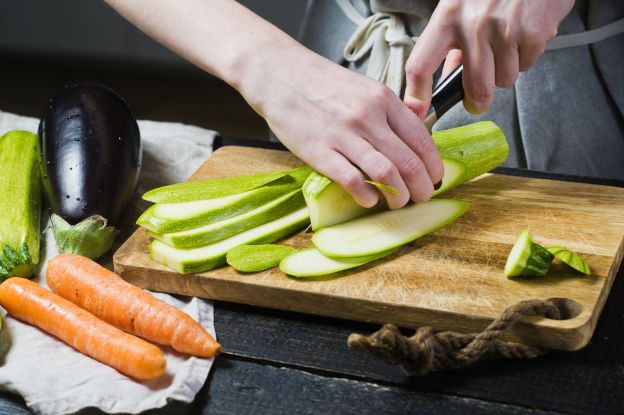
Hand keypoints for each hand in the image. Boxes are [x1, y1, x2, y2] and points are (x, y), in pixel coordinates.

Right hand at [243, 47, 443, 208]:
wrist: (278, 75)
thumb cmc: (321, 83)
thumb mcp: (364, 86)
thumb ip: (392, 108)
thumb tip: (420, 126)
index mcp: (382, 99)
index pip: (421, 139)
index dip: (434, 166)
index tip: (435, 178)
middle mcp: (367, 117)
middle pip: (408, 162)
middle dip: (422, 187)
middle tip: (423, 197)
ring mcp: (343, 135)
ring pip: (386, 174)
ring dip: (399, 195)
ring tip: (399, 202)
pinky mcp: (319, 152)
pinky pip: (352, 180)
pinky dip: (367, 195)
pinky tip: (369, 199)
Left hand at [403, 0, 573, 116]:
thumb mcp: (461, 4)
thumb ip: (451, 41)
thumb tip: (449, 75)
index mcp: (447, 17)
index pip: (421, 64)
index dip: (416, 95)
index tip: (415, 113)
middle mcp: (473, 25)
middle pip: (474, 87)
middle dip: (477, 99)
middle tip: (478, 98)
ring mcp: (504, 30)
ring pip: (503, 80)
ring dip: (506, 70)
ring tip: (507, 43)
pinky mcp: (532, 34)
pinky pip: (526, 66)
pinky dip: (527, 56)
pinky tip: (524, 34)